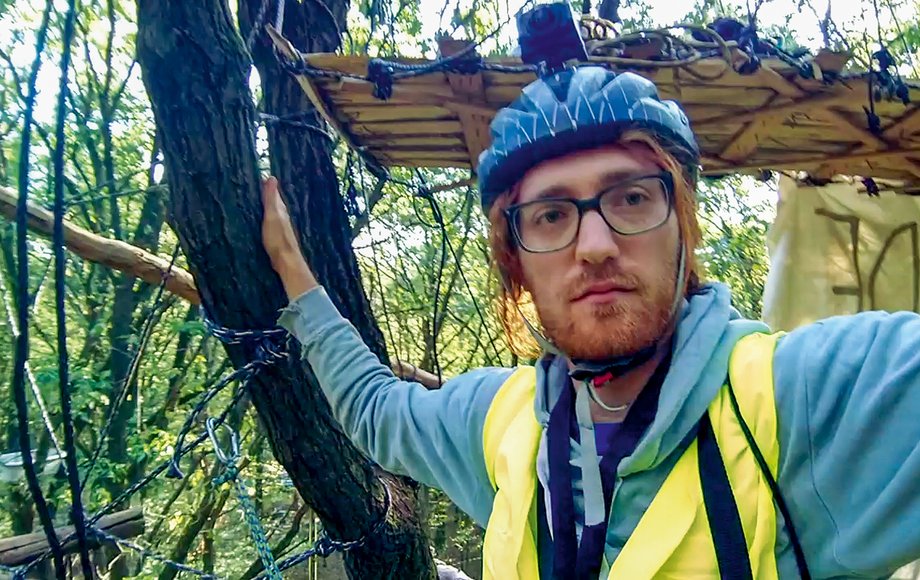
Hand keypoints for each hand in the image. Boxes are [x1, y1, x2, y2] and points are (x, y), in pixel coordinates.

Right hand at [261, 176, 317, 298]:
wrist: (286, 260)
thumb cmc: (278, 238)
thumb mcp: (272, 216)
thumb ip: (271, 199)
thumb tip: (272, 177)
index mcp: (280, 209)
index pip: (273, 192)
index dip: (265, 184)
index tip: (256, 174)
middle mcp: (282, 215)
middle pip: (273, 200)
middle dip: (264, 192)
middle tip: (252, 185)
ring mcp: (280, 225)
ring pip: (271, 211)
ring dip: (264, 204)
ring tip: (253, 199)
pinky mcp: (276, 235)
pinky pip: (269, 220)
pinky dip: (263, 216)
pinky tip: (259, 218)